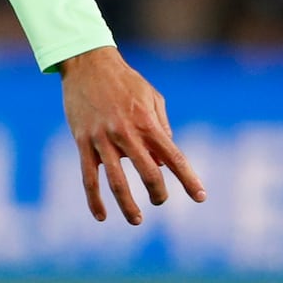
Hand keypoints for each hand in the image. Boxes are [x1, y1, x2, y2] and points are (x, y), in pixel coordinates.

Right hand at [58, 45, 204, 225]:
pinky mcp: (82, 142)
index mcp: (148, 123)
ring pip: (117, 181)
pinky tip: (101, 216)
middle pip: (149, 173)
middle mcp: (127, 134)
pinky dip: (94, 199)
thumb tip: (163, 163)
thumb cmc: (125, 81)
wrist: (88, 63)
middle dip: (158, 193)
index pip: (174, 158)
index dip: (189, 179)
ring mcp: (103, 139)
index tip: (200, 197)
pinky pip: (88, 177)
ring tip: (136, 220)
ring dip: (128, 205)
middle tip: (160, 201)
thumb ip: (161, 129)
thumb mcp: (152, 98)